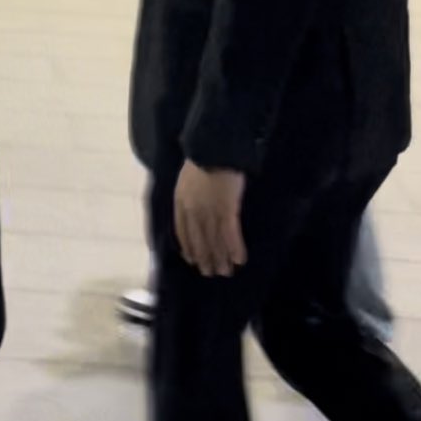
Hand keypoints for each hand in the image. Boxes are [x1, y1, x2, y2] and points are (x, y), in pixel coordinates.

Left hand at [174, 161, 246, 277]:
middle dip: (205, 258)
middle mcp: (193, 211)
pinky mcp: (227, 209)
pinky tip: (239, 260)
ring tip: (226, 272)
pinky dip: (234, 248)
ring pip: (214, 241)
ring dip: (221, 258)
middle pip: (199, 240)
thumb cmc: (203, 158)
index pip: (182, 232)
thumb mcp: (187, 178)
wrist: (213, 148)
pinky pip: (230, 234)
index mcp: (180, 203)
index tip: (191, 260)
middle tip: (211, 273)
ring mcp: (209, 211)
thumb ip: (188, 195)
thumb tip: (191, 205)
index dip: (188, 247)